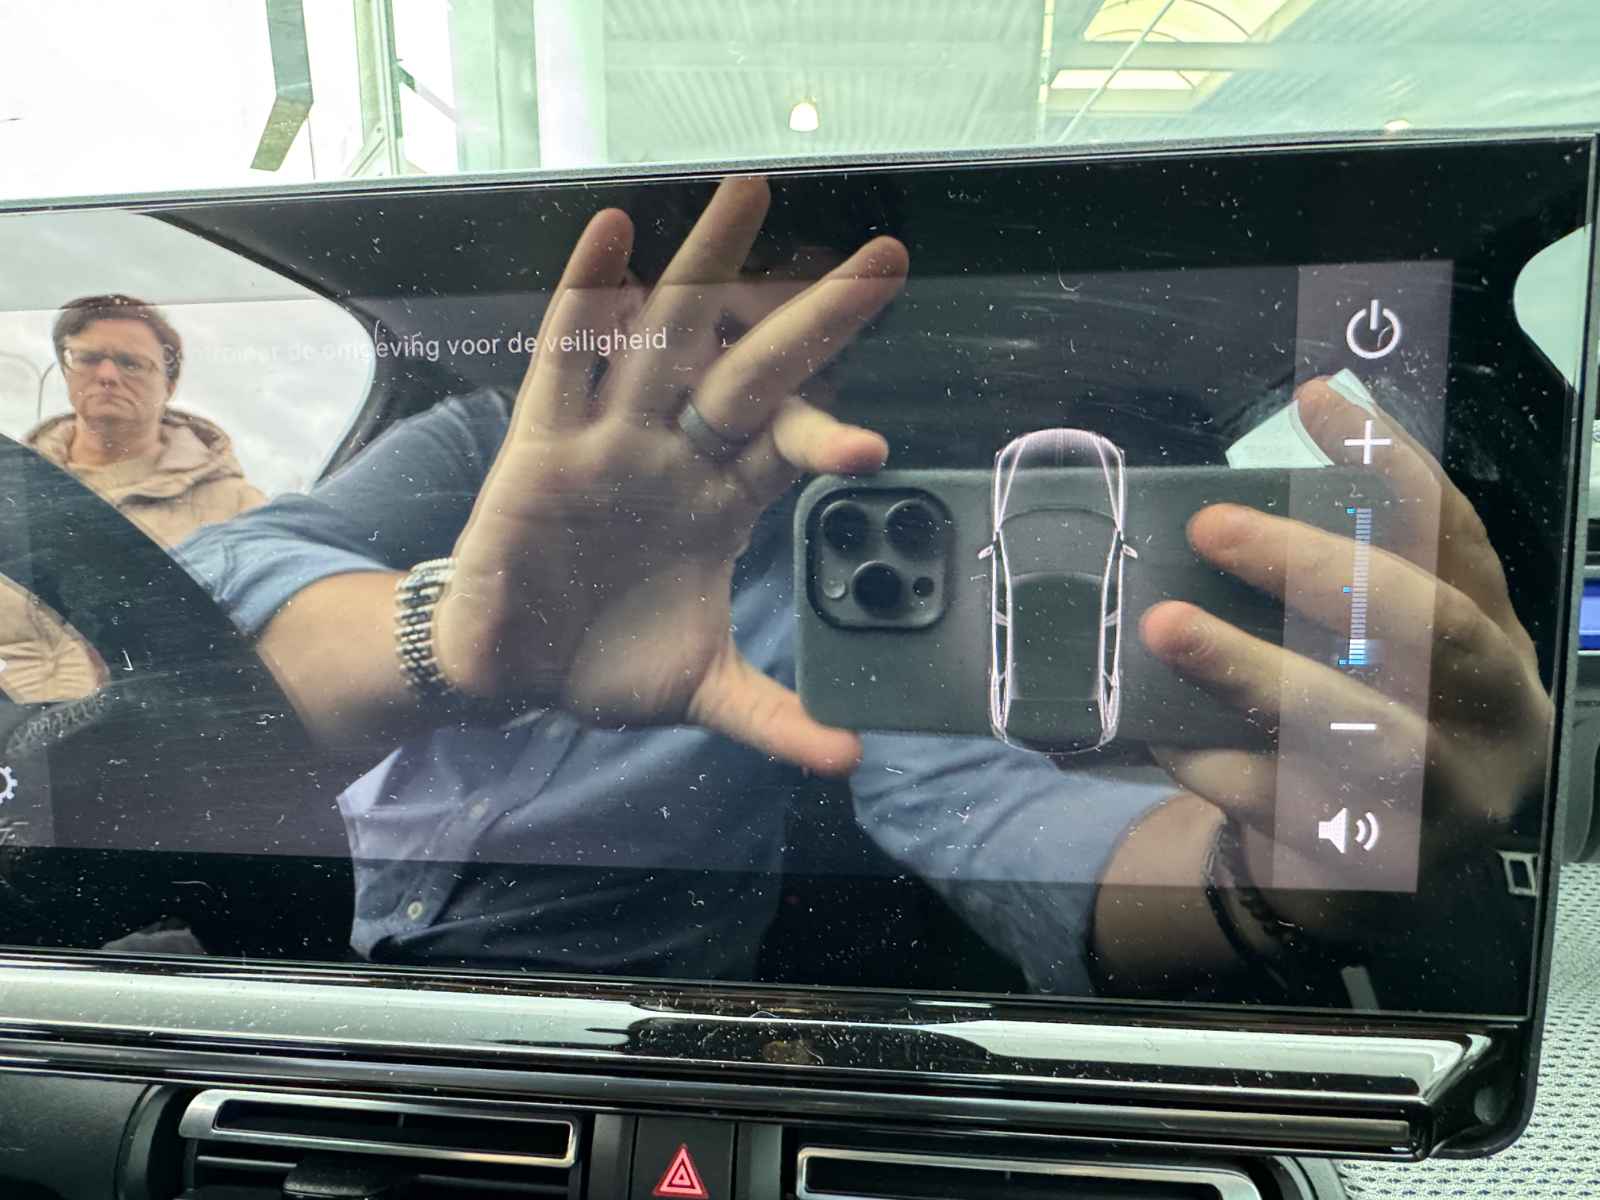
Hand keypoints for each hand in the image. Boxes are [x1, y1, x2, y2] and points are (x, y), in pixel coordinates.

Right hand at [434, 177, 907, 774]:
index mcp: (722, 503)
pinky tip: (616, 233)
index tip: (873, 457)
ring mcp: (611, 439)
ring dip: (706, 268)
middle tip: (884, 260)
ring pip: (666, 339)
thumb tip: (852, 756)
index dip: (829, 441)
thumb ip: (775, 716)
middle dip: (814, 318)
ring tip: (749, 195)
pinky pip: (566, 358)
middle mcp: (676, 455)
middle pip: (752, 370)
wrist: (511, 667)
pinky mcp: (540, 442)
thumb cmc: (606, 660)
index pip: (789, 449)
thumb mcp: (702, 689)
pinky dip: (587, 296)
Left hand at [1139, 377, 1550, 933]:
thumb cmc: (1364, 739)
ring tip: (1166, 626)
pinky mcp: (1380, 863)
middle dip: (1315, 566)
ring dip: (1252, 669)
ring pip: (1361, 728)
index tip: (1317, 402)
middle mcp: (1490, 715)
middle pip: (1426, 624)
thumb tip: (1226, 507)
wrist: (1375, 890)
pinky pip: (1287, 804)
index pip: (1456, 536)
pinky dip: (1216, 762)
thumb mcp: (1377, 661)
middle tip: (1213, 525)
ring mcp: (1446, 797)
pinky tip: (1163, 734)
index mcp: (1492, 641)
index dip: (1393, 463)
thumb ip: (1335, 594)